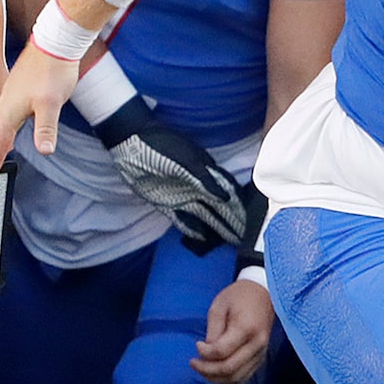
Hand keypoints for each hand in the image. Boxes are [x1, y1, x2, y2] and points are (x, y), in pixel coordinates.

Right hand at [0, 42, 77, 185]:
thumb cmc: (53, 71)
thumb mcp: (52, 103)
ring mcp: (9, 97)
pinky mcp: (16, 90)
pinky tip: (7, 130)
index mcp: (9, 112)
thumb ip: (46, 128)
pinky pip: (1, 117)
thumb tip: (45, 151)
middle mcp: (4, 106)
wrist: (55, 42)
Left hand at [93, 96, 246, 252]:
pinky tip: (202, 238)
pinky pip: (182, 219)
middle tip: (246, 238)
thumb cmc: (161, 146)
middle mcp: (197, 185)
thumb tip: (226, 198)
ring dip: (218, 228)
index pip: (228, 192)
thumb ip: (204, 179)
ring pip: (204, 215)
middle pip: (219, 207)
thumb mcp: (184, 159)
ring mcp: (182, 195)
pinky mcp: (165, 203)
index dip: (240, 206)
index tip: (252, 221)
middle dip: (233, 221)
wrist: (130, 142)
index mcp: (206, 171)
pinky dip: (192, 229)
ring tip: (231, 242)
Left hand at [192, 277, 272, 383]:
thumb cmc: (238, 296)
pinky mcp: (261, 358)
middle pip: (229, 369)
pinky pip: (244, 377)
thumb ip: (213, 331)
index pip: (221, 351)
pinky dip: (228, 379)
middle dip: (207, 370)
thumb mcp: (219, 306)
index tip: (197, 344)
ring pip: (237, 378)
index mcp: (246, 328)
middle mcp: (257, 344)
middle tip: (193, 363)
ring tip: (202, 369)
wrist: (263, 293)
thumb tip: (206, 353)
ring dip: (217, 378)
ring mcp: (261, 353)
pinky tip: (216, 372)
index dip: (204, 353)